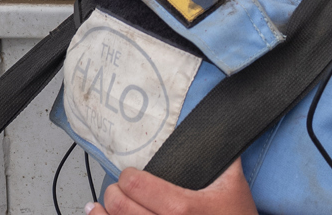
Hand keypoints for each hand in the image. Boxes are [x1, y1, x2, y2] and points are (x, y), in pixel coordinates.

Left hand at [87, 158, 257, 214]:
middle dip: (113, 194)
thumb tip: (218, 125)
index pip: (136, 185)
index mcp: (183, 208)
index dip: (127, 177)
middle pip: (121, 206)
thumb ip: (222, 154)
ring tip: (96, 208)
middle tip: (115, 190)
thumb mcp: (234, 185)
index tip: (129, 176)